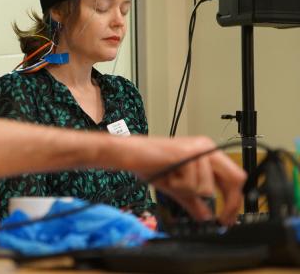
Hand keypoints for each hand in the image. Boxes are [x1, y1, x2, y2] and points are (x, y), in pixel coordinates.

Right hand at [123, 136, 245, 224]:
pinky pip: (191, 183)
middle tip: (221, 218)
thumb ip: (194, 201)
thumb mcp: (178, 187)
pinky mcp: (187, 154)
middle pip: (235, 178)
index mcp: (208, 153)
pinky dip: (178, 186)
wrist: (131, 155)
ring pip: (207, 186)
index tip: (228, 218)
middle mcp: (206, 148)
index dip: (235, 200)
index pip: (234, 177)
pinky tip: (168, 176)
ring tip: (173, 181)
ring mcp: (198, 149)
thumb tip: (206, 217)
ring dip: (188, 191)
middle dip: (229, 202)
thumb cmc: (151, 165)